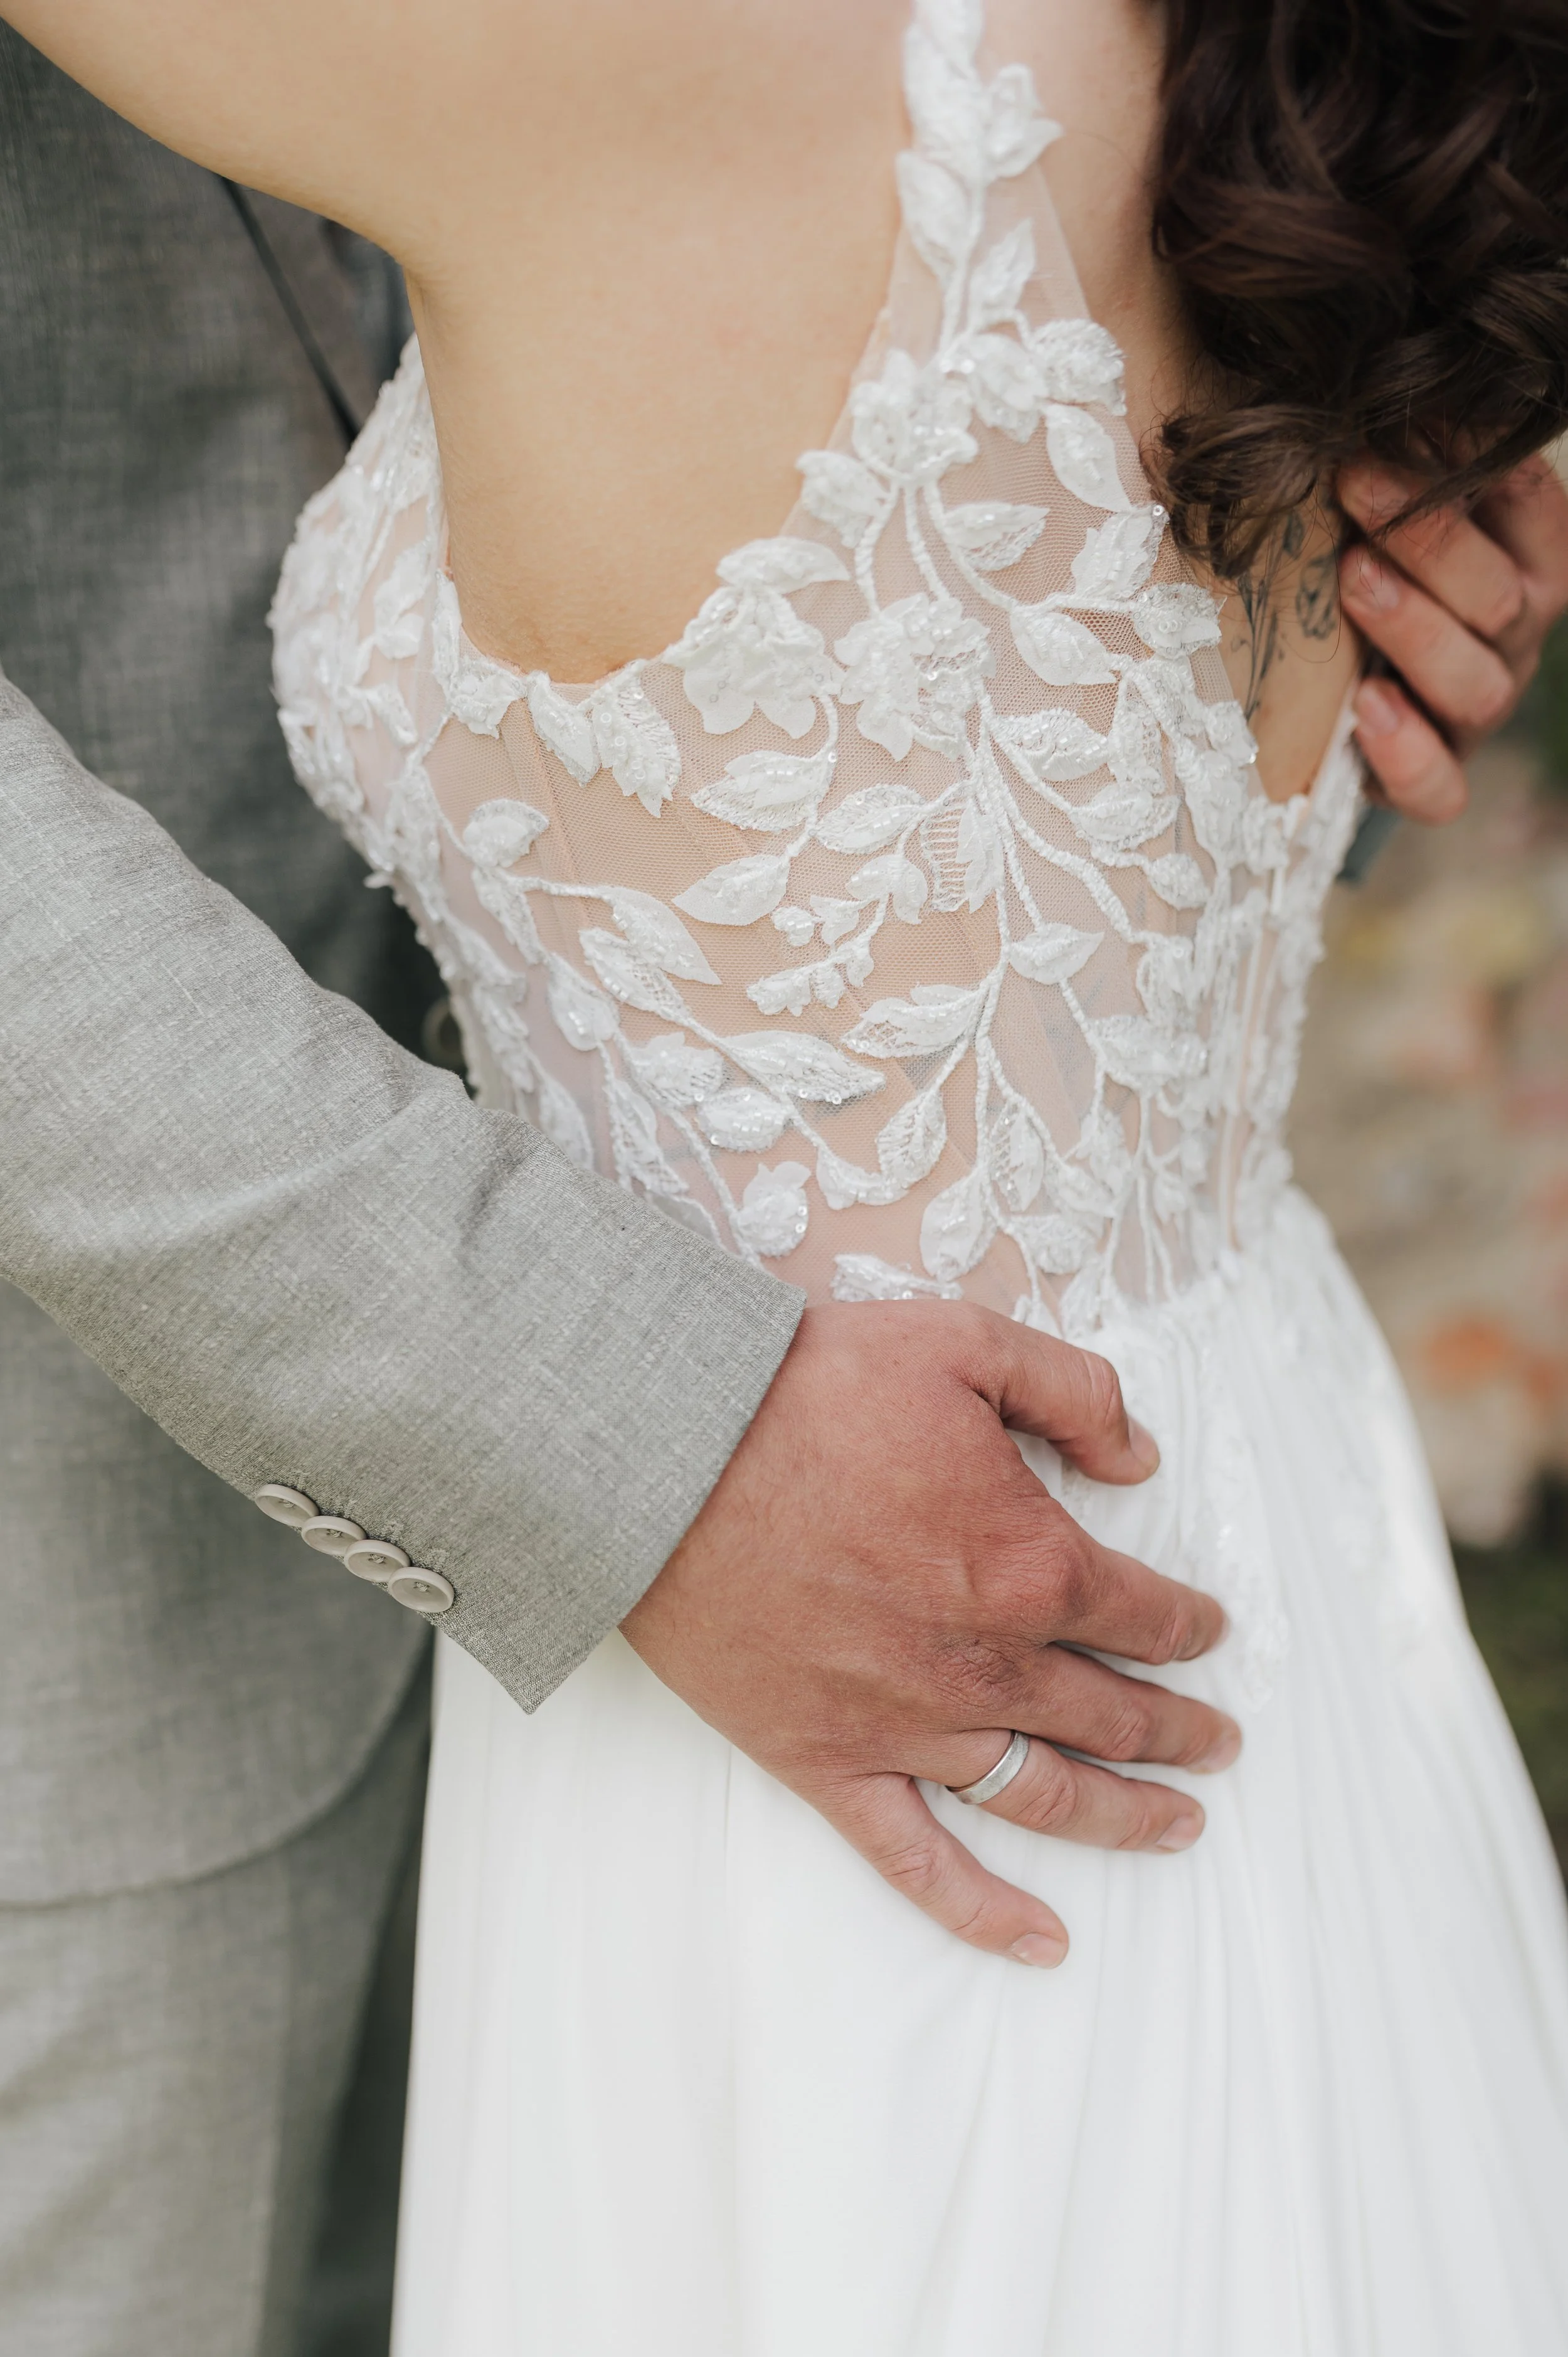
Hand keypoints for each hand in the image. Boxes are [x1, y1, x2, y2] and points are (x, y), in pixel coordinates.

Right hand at [622, 1300, 1237, 1968]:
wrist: (666, 1452)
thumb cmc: (809, 1390)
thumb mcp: (965, 1345)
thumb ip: (1075, 1392)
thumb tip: (1142, 1456)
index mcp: (1030, 1561)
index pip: (1142, 1612)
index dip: (1188, 1624)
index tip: (1207, 1630)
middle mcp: (985, 1661)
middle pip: (1112, 1712)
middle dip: (1178, 1730)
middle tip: (1220, 1742)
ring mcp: (907, 1723)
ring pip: (1045, 1792)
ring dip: (1125, 1816)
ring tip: (1180, 1826)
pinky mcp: (827, 1762)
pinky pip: (918, 1859)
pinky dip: (984, 1911)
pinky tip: (1043, 1942)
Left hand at [1338, 453, 1567, 823]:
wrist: (1338, 683)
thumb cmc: (1366, 561)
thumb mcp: (1386, 503)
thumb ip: (1397, 457)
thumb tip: (1363, 395)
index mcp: (1526, 558)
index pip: (1527, 501)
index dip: (1473, 460)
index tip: (1401, 420)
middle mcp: (1515, 635)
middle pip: (1502, 596)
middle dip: (1430, 538)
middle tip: (1355, 482)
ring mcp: (1478, 709)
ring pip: (1478, 684)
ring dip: (1415, 627)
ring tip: (1353, 579)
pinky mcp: (1433, 775)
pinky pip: (1441, 787)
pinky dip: (1407, 754)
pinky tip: (1365, 709)